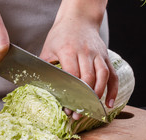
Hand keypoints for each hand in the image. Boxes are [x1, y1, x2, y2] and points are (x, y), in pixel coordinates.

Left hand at [39, 0, 117, 119]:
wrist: (79, 19)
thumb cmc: (61, 35)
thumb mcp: (48, 48)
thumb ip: (44, 66)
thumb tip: (33, 85)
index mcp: (68, 51)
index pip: (72, 75)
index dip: (70, 93)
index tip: (66, 107)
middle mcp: (85, 52)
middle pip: (87, 78)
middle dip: (82, 99)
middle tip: (77, 114)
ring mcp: (97, 54)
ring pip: (102, 76)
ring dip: (97, 95)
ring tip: (91, 110)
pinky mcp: (105, 57)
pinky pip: (112, 74)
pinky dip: (112, 89)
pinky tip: (108, 102)